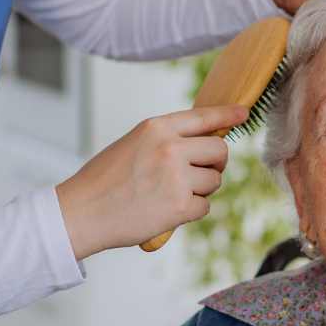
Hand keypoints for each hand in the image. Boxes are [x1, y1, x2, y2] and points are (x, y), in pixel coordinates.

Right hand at [55, 104, 248, 259]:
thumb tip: (201, 144)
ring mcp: (177, 177)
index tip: (243, 113)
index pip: (203, 117)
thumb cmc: (104, 181)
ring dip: (200, 190)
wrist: (82, 212)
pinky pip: (205, 206)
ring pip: (214, 181)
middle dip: (215, 164)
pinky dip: (190, 211)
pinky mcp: (180, 205)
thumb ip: (165, 140)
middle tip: (199, 174)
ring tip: (170, 194)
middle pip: (219, 151)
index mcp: (156, 128)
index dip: (227, 114)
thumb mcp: (133, 144)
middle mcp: (170, 148)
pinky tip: (166, 210)